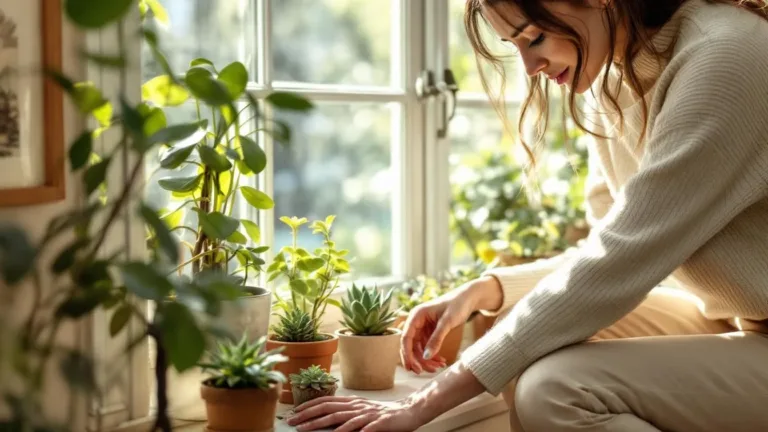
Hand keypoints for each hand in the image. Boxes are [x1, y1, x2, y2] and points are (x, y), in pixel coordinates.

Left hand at [285, 396, 425, 431]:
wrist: (409, 412)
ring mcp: (368, 413)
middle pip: (328, 408)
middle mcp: (357, 405)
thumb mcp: (362, 412)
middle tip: (292, 422)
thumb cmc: (384, 415)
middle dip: (308, 415)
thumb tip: (326, 418)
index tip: (294, 413)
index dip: (308, 406)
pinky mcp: (379, 422)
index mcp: (352, 402)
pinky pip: (364, 427)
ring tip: (306, 430)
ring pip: (340, 418)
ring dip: (321, 424)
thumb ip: (347, 413)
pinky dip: (351, 431)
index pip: (326, 401)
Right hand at [400, 276, 500, 373]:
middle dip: (416, 360)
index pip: (405, 338)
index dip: (406, 354)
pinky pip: (427, 347)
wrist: (469, 298)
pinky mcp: (430, 332)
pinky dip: (433, 356)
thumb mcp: (447, 322)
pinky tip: (441, 362)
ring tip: (438, 367)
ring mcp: (423, 327)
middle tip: (424, 372)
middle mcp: (417, 322)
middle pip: (411, 345)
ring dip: (426, 360)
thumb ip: (436, 339)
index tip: (412, 368)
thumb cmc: (457, 305)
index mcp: (416, 316)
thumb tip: (425, 357)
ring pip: (419, 348)